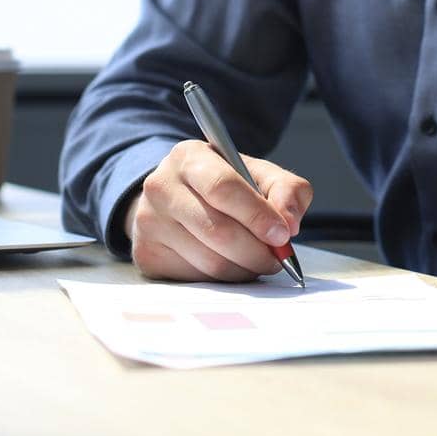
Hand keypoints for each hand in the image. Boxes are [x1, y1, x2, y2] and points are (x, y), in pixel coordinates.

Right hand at [125, 140, 311, 282]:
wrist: (176, 197)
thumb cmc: (224, 186)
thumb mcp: (258, 174)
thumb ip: (286, 190)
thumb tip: (289, 223)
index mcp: (189, 157)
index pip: (223, 188)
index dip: (257, 215)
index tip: (282, 234)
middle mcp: (161, 186)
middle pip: (218, 230)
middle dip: (257, 251)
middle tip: (277, 257)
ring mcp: (149, 222)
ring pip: (209, 261)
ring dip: (244, 268)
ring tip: (257, 260)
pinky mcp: (146, 254)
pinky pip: (196, 278)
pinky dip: (223, 278)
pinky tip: (230, 264)